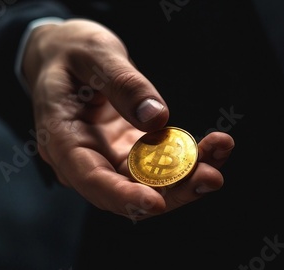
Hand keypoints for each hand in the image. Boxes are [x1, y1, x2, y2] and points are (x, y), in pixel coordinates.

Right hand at [21, 19, 233, 220]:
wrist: (70, 55)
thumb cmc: (72, 51)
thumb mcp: (94, 54)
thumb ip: (122, 83)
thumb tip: (157, 118)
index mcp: (63, 139)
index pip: (91, 179)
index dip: (123, 196)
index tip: (157, 203)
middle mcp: (87, 158)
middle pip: (129, 190)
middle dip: (172, 191)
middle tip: (210, 178)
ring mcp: (112, 157)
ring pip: (151, 183)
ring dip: (189, 176)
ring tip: (220, 151)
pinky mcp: (133, 150)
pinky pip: (162, 164)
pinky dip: (191, 158)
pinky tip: (217, 144)